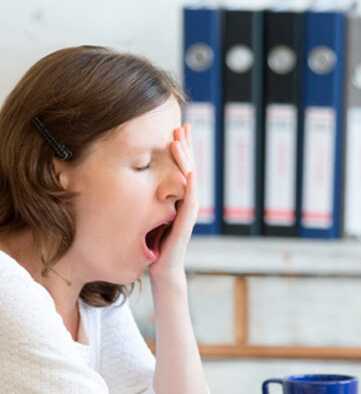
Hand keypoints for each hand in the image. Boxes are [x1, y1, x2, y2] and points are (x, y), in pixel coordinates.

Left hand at [148, 123, 197, 281]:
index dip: (182, 149)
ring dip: (186, 158)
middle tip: (183, 124)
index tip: (178, 129)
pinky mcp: (187, 221)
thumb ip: (152, 200)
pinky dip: (191, 183)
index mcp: (180, 198)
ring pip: (190, 178)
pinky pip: (190, 198)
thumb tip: (138, 183)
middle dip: (186, 146)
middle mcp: (188, 201)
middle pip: (189, 167)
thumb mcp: (152, 215)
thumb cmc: (156, 246)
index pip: (182, 168)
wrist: (163, 269)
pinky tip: (190, 169)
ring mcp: (189, 210)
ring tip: (180, 140)